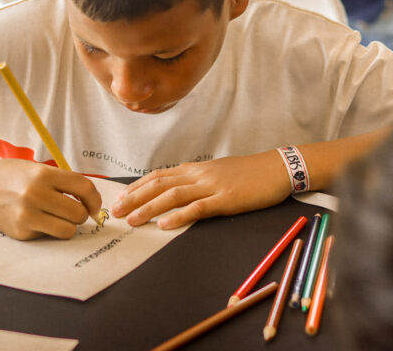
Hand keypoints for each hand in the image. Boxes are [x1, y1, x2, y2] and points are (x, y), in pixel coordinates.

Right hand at [0, 159, 102, 239]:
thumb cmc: (8, 176)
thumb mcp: (35, 169)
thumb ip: (61, 181)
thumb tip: (89, 201)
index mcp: (43, 174)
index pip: (84, 187)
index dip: (94, 199)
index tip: (93, 206)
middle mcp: (36, 194)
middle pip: (78, 213)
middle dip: (80, 215)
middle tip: (72, 212)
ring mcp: (27, 215)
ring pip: (68, 230)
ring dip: (67, 226)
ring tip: (56, 218)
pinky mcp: (20, 232)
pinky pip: (48, 236)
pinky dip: (47, 230)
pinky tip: (33, 220)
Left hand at [110, 152, 291, 228]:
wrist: (276, 168)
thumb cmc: (247, 173)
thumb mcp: (216, 173)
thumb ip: (195, 181)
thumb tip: (175, 190)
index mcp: (194, 169)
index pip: (158, 176)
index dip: (137, 187)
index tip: (120, 198)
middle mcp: (198, 175)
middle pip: (159, 185)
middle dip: (135, 198)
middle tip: (116, 212)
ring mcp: (211, 186)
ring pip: (173, 195)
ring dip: (149, 208)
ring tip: (132, 220)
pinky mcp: (226, 199)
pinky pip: (198, 208)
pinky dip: (179, 216)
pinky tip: (165, 224)